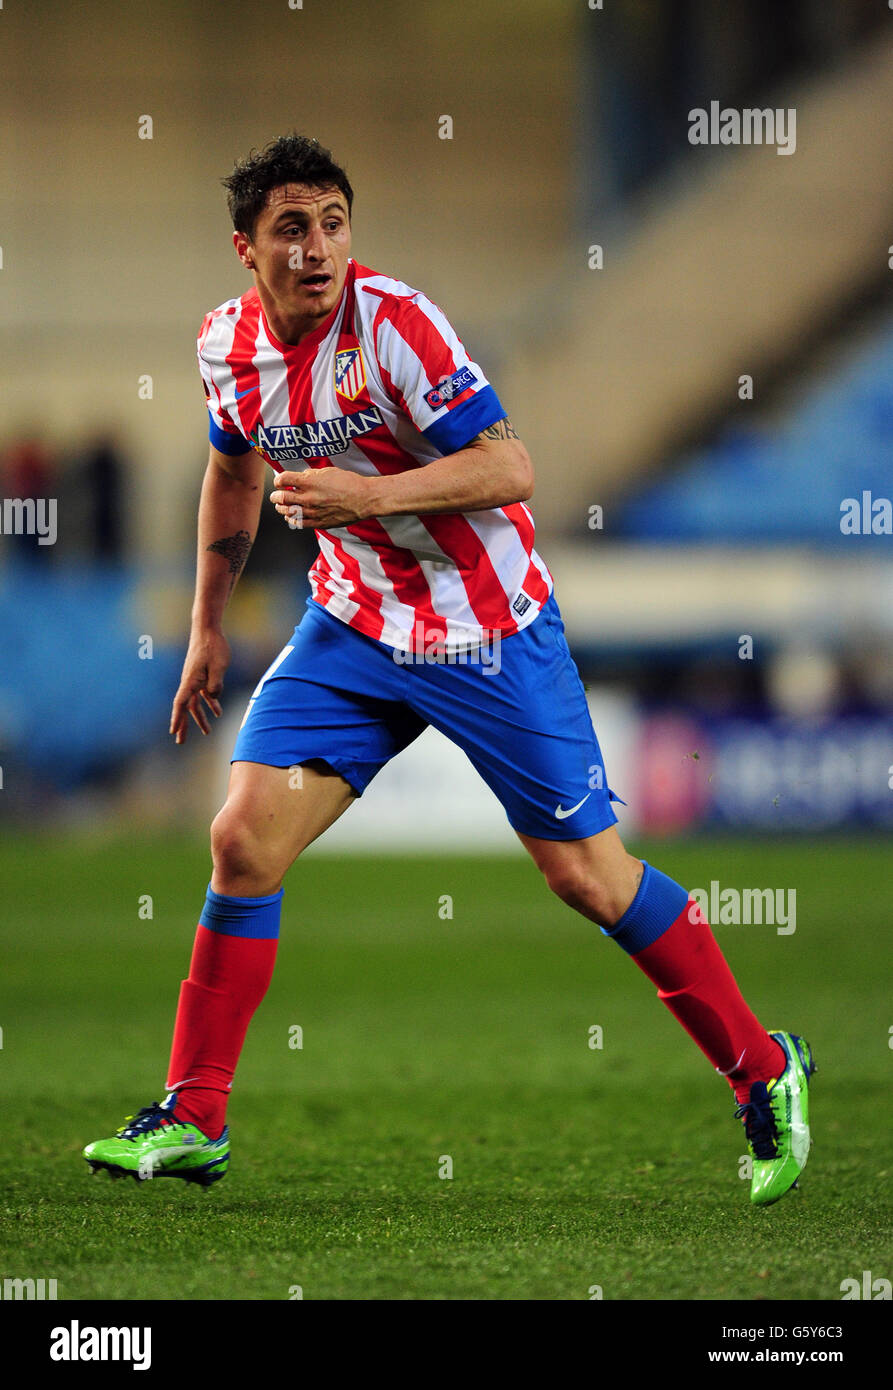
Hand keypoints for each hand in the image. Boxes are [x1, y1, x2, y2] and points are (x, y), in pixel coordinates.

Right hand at [169, 627, 230, 743]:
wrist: (208, 629)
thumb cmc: (213, 646)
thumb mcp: (219, 666)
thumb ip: (216, 684)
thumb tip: (213, 697)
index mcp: (191, 681)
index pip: (181, 703)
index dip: (177, 718)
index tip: (173, 732)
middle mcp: (189, 682)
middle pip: (185, 707)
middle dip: (183, 725)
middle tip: (180, 742)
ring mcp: (195, 679)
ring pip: (195, 702)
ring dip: (200, 717)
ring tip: (207, 732)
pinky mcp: (201, 675)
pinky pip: (203, 693)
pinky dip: (209, 703)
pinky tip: (217, 712)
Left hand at [270, 466, 371, 528]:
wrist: (364, 499)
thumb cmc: (349, 483)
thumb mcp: (328, 471)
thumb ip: (311, 475)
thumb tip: (301, 477)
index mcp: (310, 482)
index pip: (283, 480)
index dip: (278, 480)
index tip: (280, 481)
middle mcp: (308, 497)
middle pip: (281, 497)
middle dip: (275, 496)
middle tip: (276, 495)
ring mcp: (313, 511)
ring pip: (287, 512)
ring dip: (281, 508)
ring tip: (281, 506)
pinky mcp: (319, 522)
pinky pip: (299, 523)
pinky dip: (292, 519)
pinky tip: (291, 516)